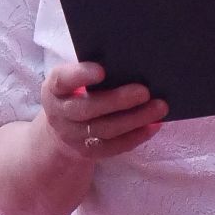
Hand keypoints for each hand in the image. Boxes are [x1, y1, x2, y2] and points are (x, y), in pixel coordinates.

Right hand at [42, 61, 166, 161]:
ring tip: (159, 107)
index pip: (63, 80)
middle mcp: (60, 113)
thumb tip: (131, 62)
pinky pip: (114, 147)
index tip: (102, 70)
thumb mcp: (75, 79)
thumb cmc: (77, 92)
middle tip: (145, 91)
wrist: (63, 128)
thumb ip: (93, 70)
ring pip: (104, 130)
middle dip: (118, 100)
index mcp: (55, 88)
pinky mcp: (88, 152)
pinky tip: (154, 125)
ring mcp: (73, 136)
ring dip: (134, 119)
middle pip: (87, 109)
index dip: (80, 75)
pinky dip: (136, 136)